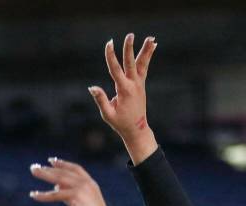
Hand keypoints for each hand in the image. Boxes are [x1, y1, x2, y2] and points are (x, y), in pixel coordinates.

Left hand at [29, 158, 114, 205]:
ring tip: (33, 170)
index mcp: (90, 183)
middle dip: (48, 169)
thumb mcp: (83, 204)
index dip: (63, 164)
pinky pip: (56, 194)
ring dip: (44, 174)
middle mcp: (86, 183)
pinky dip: (44, 195)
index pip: (75, 169)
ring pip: (59, 179)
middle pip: (64, 172)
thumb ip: (70, 195)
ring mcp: (82, 189)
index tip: (51, 161)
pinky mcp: (76, 197)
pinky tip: (34, 195)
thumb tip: (57, 188)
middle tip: (34, 167)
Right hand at [90, 34, 157, 163]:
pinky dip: (147, 57)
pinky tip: (153, 46)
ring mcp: (139, 84)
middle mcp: (134, 85)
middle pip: (131, 63)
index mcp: (124, 91)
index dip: (111, 56)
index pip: (116, 70)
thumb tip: (92, 87)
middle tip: (130, 35)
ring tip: (152, 38)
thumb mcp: (108, 115)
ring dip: (146, 51)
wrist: (137, 130)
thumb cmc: (120, 123)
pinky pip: (144, 67)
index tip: (109, 43)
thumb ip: (101, 100)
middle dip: (129, 49)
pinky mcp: (141, 85)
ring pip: (142, 64)